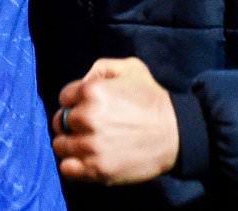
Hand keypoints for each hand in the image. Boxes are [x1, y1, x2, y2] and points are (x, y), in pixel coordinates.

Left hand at [50, 57, 178, 184]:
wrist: (177, 134)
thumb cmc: (153, 100)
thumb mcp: (131, 68)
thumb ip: (101, 68)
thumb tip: (82, 81)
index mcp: (92, 91)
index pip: (64, 97)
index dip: (75, 101)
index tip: (87, 108)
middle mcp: (87, 118)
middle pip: (61, 121)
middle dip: (70, 122)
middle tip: (87, 127)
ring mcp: (91, 146)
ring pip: (60, 145)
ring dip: (70, 144)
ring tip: (86, 144)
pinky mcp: (97, 169)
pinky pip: (67, 169)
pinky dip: (72, 165)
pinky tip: (84, 160)